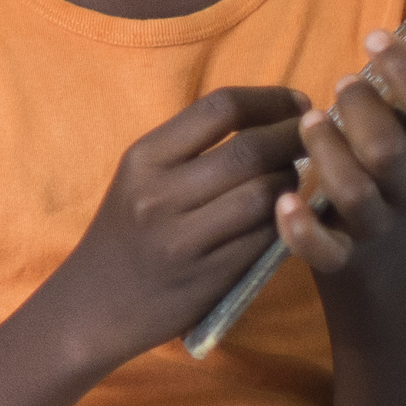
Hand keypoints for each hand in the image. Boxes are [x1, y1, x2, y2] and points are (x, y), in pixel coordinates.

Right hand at [49, 85, 307, 355]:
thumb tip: (269, 118)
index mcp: (143, 158)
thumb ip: (192, 149)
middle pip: (249, 149)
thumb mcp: (140, 179)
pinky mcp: (207, 277)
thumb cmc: (126, 234)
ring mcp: (183, 239)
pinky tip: (289, 214)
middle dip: (294, 137)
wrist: (92, 306)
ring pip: (264, 194)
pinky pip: (265, 238)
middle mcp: (159, 195)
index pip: (220, 108)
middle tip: (314, 138)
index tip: (296, 103)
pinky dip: (287, 220)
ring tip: (298, 177)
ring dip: (293, 181)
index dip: (270, 100)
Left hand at [281, 7, 405, 276]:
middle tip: (341, 83)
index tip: (373, 37)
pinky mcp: (338, 255)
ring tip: (309, 121)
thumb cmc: (395, 164)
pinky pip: (324, 250)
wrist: (376, 255)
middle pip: (390, 151)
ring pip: (356, 193)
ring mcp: (374, 223)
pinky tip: (284, 200)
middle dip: (362, 110)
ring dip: (327, 152)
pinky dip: (302, 229)